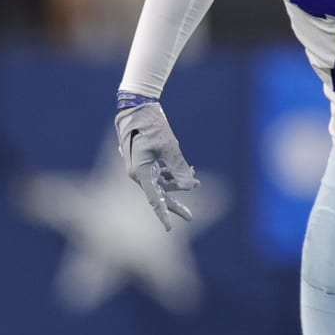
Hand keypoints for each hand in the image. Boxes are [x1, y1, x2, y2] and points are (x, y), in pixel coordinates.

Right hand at [115, 100, 198, 230]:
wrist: (136, 105)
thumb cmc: (151, 124)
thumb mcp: (169, 146)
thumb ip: (179, 168)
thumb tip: (190, 187)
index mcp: (140, 172)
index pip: (153, 199)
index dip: (163, 214)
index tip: (169, 229)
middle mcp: (138, 173)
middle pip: (158, 194)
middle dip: (175, 204)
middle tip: (190, 217)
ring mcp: (140, 166)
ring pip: (161, 182)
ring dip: (178, 183)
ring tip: (198, 182)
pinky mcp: (144, 159)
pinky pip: (159, 172)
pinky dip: (172, 173)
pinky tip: (189, 169)